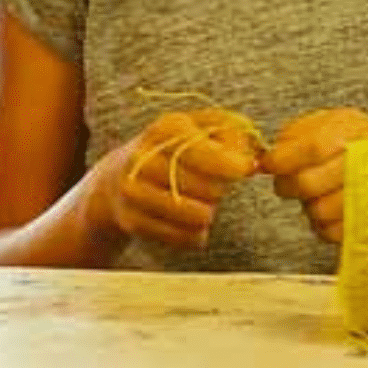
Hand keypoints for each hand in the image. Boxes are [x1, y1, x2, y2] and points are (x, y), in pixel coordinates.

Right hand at [90, 109, 260, 252]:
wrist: (116, 178)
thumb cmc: (171, 151)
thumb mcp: (198, 129)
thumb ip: (231, 134)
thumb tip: (251, 162)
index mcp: (164, 129)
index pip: (205, 152)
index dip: (232, 164)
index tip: (245, 169)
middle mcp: (142, 158)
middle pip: (210, 189)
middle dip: (219, 190)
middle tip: (211, 185)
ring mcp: (133, 191)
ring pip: (199, 216)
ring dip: (208, 212)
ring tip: (200, 202)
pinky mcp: (133, 221)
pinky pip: (186, 238)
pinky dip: (195, 233)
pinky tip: (186, 220)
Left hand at [265, 108, 367, 243]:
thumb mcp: (341, 120)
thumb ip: (301, 132)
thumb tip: (271, 156)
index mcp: (354, 135)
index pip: (309, 149)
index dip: (281, 160)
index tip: (270, 164)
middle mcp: (364, 167)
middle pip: (307, 184)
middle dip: (290, 185)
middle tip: (292, 181)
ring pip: (318, 212)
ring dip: (311, 206)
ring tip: (323, 194)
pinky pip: (333, 233)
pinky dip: (326, 225)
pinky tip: (336, 209)